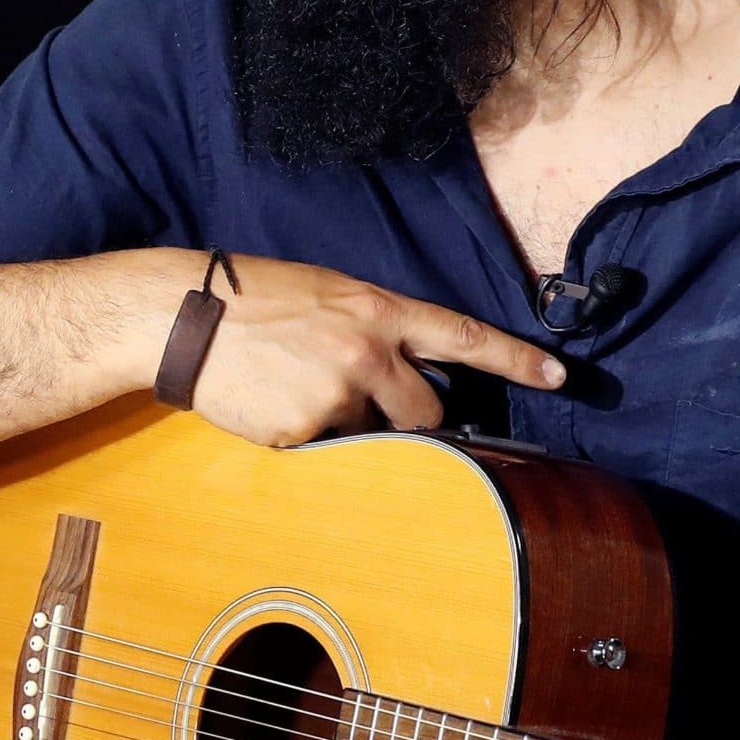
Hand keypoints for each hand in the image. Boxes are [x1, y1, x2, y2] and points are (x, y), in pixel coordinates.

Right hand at [181, 254, 565, 445]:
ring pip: (369, 432)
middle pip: (424, 409)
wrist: (181, 318)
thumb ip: (372, 325)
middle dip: (403, 413)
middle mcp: (366, 353)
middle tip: (353, 393)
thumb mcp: (325, 291)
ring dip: (345, 422)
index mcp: (376, 311)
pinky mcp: (302, 431)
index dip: (514, 359)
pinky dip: (302, 432)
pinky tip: (270, 402)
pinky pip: (322, 448)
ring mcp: (336, 396)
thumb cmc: (250, 298)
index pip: (462, 337)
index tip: (558, 376)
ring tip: (293, 386)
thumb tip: (403, 366)